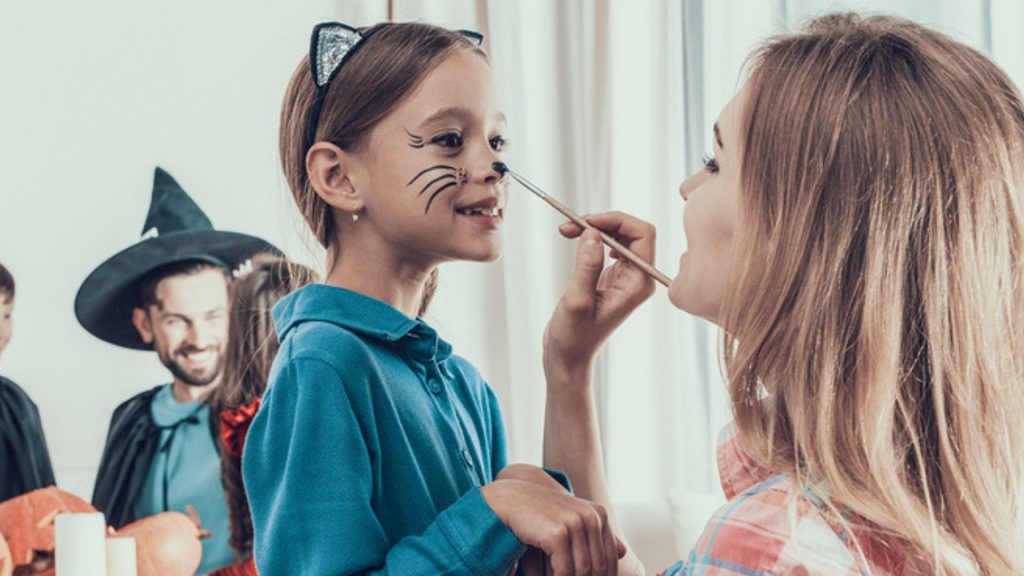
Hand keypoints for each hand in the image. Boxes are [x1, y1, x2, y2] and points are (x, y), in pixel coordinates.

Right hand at [482, 465, 620, 575]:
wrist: (510, 499)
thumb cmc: (542, 513)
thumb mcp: (573, 520)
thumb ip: (597, 535)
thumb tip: (624, 552)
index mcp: (599, 515)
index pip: (609, 560)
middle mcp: (591, 517)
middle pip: (598, 568)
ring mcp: (575, 524)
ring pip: (582, 572)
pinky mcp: (558, 533)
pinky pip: (564, 571)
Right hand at [544, 212, 656, 379]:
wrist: (568, 358)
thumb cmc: (573, 338)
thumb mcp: (577, 300)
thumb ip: (587, 266)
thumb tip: (592, 233)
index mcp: (639, 284)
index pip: (643, 234)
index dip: (617, 221)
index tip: (586, 222)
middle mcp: (638, 278)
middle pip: (632, 231)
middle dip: (602, 222)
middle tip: (569, 224)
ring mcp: (626, 277)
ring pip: (619, 236)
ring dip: (594, 227)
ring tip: (566, 230)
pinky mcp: (612, 277)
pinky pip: (608, 246)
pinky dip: (591, 238)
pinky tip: (574, 240)